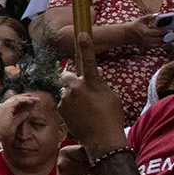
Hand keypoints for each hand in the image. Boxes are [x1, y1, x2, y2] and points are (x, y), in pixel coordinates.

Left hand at [57, 34, 127, 152]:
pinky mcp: (61, 108)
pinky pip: (64, 101)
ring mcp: (66, 98)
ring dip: (72, 94)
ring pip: (66, 90)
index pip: (89, 60)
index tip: (82, 33)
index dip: (86, 46)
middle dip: (72, 78)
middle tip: (82, 88)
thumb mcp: (111, 96)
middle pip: (67, 75)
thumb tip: (98, 72)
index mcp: (92, 82)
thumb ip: (101, 83)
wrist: (102, 141)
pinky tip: (80, 116)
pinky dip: (70, 105)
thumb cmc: (112, 117)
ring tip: (85, 109)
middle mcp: (76, 87)